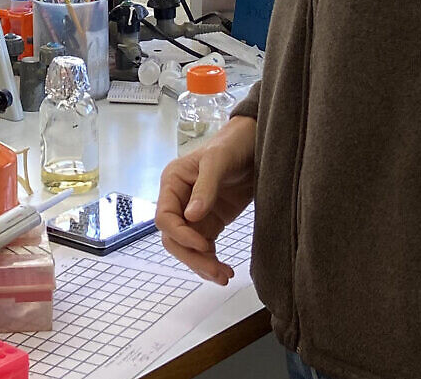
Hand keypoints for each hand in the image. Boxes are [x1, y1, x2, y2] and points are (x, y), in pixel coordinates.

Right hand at [156, 115, 256, 284]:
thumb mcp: (218, 161)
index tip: (205, 246)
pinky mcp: (210, 222)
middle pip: (173, 238)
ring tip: (224, 276)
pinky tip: (224, 270)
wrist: (255, 145)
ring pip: (187, 248)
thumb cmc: (232, 144)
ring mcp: (194, 213)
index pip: (165, 218)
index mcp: (172, 182)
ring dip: (202, 265)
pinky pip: (203, 248)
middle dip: (193, 257)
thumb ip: (205, 187)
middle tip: (216, 272)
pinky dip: (211, 261)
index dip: (181, 235)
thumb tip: (191, 216)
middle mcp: (178, 200)